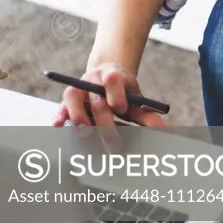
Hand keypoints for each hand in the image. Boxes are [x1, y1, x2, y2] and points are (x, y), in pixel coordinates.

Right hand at [52, 63, 168, 128]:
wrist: (107, 75)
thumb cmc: (123, 92)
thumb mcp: (136, 100)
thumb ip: (148, 115)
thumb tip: (163, 131)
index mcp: (113, 76)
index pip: (113, 80)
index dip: (116, 94)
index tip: (121, 109)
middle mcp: (93, 80)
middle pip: (97, 101)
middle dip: (105, 124)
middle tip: (114, 146)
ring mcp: (79, 88)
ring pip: (73, 98)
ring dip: (79, 116)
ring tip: (86, 133)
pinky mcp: (67, 99)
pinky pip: (60, 105)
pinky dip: (59, 114)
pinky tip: (59, 124)